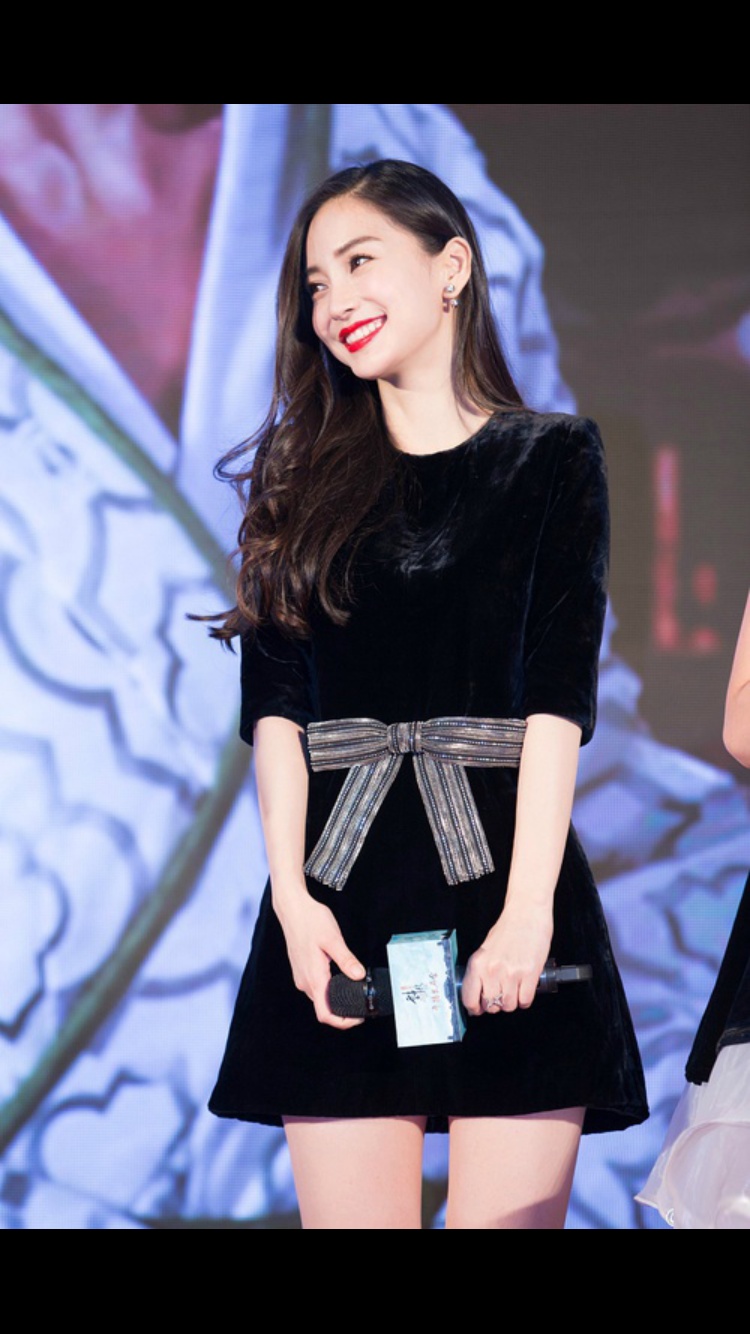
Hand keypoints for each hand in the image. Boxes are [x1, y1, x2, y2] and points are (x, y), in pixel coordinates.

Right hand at [274, 887, 365, 1028]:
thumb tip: (359, 975)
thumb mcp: (333, 939)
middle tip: (361, 1005)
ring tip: (354, 992)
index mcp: (313, 977)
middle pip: (323, 1009)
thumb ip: (346, 959)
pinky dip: (329, 991)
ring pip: (319, 999)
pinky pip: (316, 988)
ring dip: (335, 1002)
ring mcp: (302, 976)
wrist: (292, 909)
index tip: (358, 1017)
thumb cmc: (310, 920)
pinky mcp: (302, 970)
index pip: (325, 1014)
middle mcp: (305, 981)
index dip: (342, 1022)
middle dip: (343, 1013)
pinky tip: (340, 980)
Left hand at [460, 904, 552, 1015]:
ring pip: (509, 1006)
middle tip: (500, 994)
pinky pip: (525, 1001)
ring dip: (512, 1002)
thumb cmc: (508, 929)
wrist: (527, 914)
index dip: (474, 1008)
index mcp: (477, 964)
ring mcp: (511, 974)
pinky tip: (525, 989)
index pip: (469, 998)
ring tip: (514, 989)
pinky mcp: (530, 974)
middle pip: (491, 1006)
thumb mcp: (485, 950)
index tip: (478, 1009)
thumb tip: (479, 994)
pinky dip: (525, 999)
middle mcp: (492, 971)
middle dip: (496, 1004)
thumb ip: (480, 972)